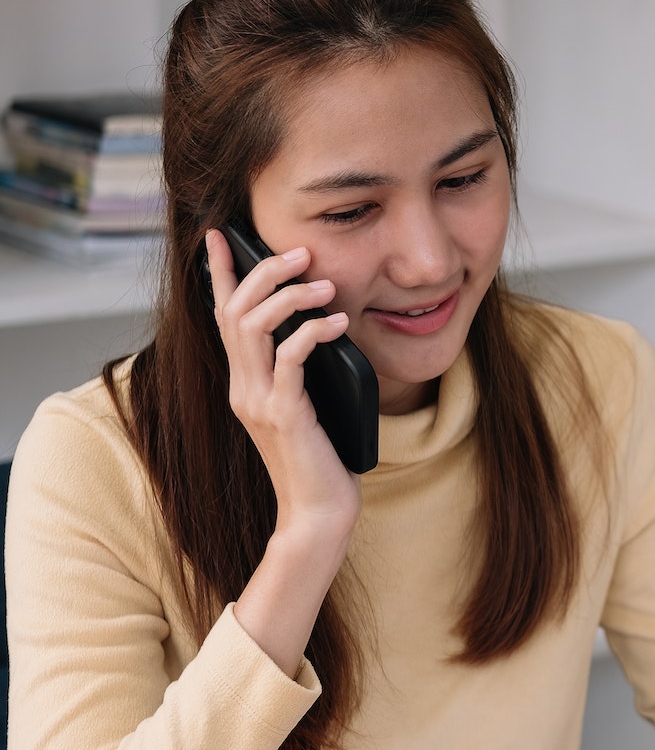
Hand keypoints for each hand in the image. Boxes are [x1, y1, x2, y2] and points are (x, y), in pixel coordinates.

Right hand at [205, 229, 359, 547]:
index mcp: (244, 383)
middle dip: (264, 272)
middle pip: (234, 311)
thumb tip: (321, 322)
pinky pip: (290, 358)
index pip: (223, 316)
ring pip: (254, 327)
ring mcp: (259, 402)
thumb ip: (301, 369)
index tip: (220, 235)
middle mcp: (243, 388)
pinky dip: (313, 332)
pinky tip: (338, 322)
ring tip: (325, 285)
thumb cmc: (321, 459)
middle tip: (302, 252)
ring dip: (290, 296)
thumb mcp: (307, 404)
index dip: (221, 273)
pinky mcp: (284, 414)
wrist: (318, 514)